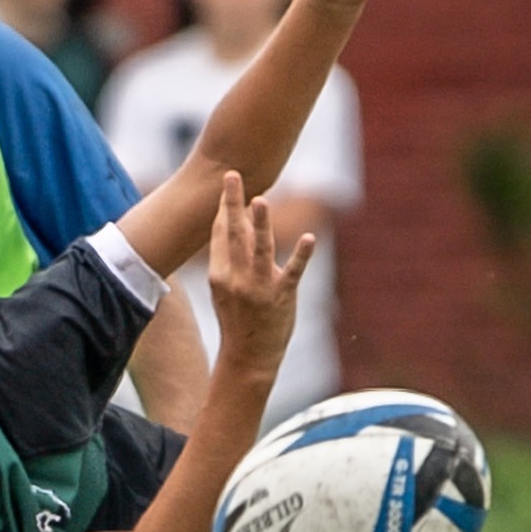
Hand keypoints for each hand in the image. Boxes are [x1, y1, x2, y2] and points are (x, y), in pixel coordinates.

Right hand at [206, 172, 314, 380]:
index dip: (225, 207)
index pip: (220, 234)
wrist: (248, 357)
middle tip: (232, 175)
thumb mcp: (224, 289)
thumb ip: (227, 257)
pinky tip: (311, 239)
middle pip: (234, 234)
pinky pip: (292, 272)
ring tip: (261, 199)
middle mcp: (236, 278)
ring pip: (260, 249)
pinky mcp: (281, 297)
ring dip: (260, 224)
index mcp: (219, 275)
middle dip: (233, 203)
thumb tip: (230, 223)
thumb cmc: (237, 318)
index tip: (228, 181)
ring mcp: (258, 287)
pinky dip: (302, 256)